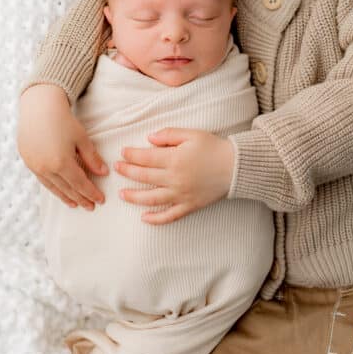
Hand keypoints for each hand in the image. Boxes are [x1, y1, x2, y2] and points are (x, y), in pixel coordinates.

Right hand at [17, 83, 107, 209]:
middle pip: (67, 189)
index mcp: (61, 163)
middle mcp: (46, 168)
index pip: (80, 184)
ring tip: (75, 204)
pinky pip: (42, 180)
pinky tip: (59, 190)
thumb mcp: (82, 138)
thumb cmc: (63, 120)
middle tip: (90, 207)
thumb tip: (103, 173)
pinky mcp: (28, 161)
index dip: (91, 193)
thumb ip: (92, 158)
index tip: (100, 200)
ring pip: (53, 187)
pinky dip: (52, 187)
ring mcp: (35, 166)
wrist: (38, 106)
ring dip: (65, 197)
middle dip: (80, 199)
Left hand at [116, 129, 234, 224]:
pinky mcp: (189, 206)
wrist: (236, 167)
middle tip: (117, 169)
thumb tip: (149, 139)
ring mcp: (181, 195)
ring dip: (134, 197)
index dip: (131, 155)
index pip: (145, 158)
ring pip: (151, 199)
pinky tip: (144, 218)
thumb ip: (169, 134)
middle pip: (144, 176)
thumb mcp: (192, 134)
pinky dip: (156, 219)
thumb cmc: (214, 147)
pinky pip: (169, 216)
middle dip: (128, 172)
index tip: (122, 153)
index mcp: (175, 159)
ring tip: (122, 194)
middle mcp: (175, 179)